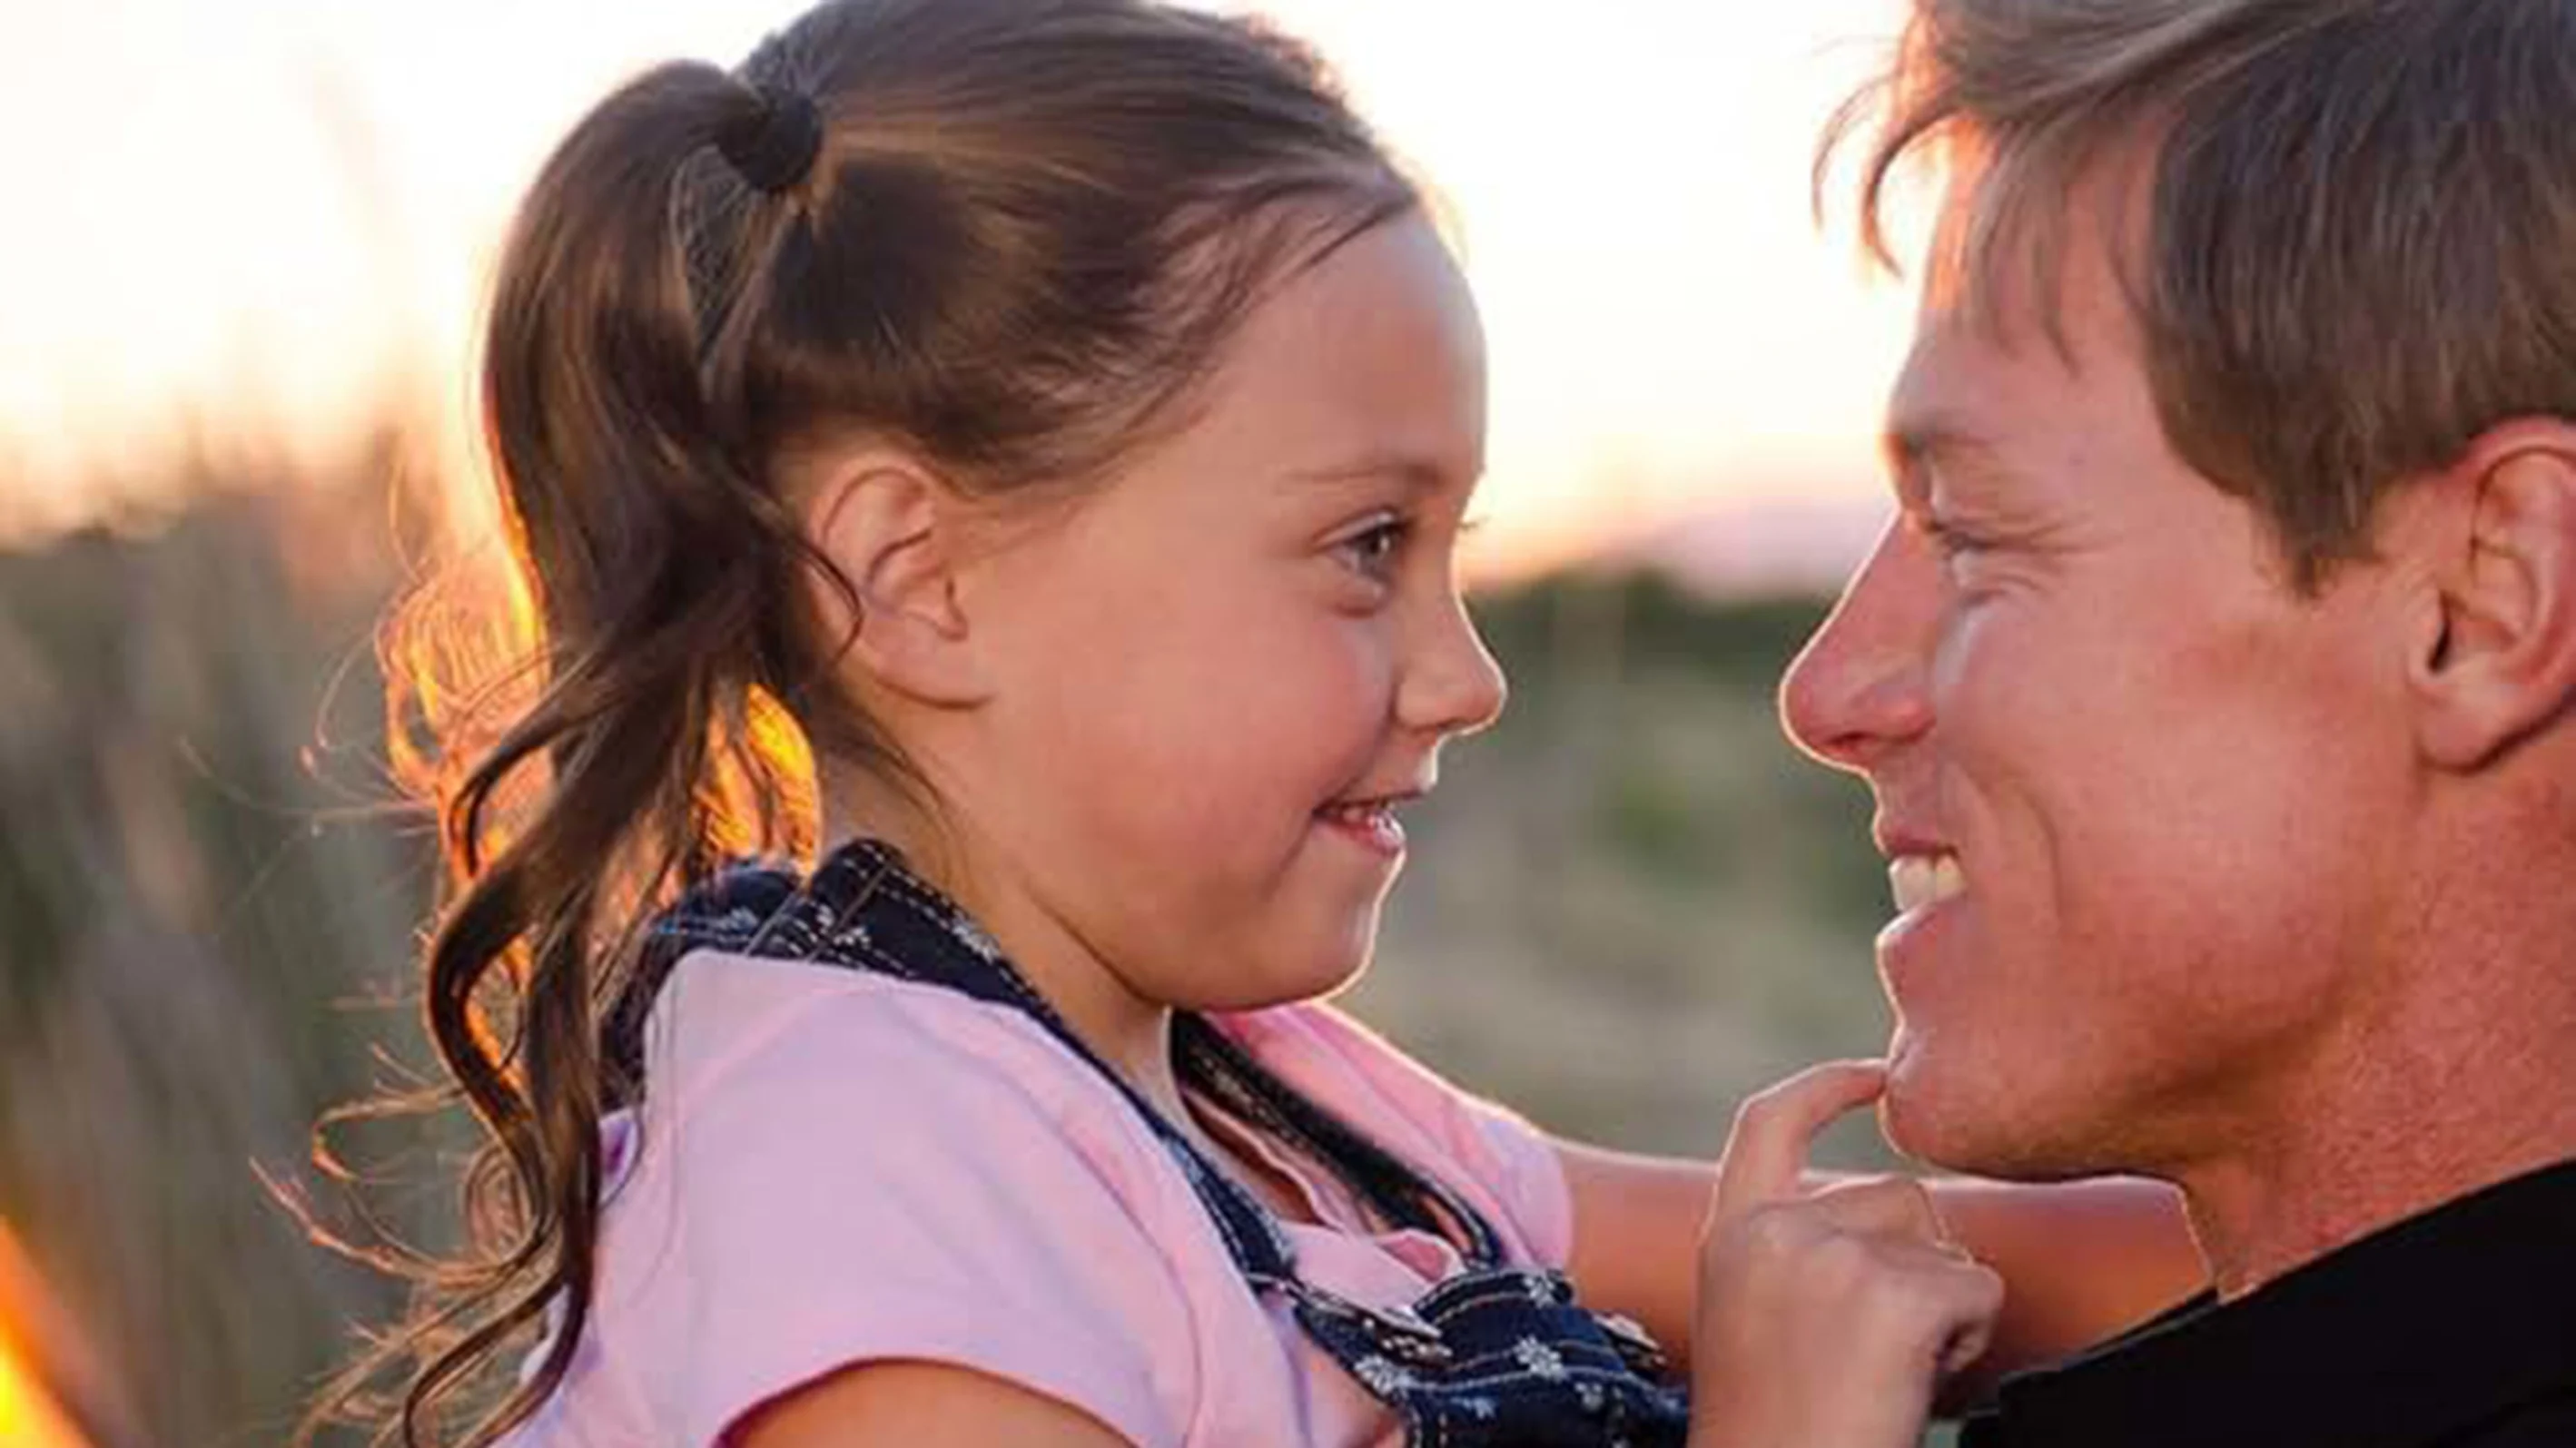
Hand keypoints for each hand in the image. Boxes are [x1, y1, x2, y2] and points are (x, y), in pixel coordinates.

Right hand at [1685, 1061, 2004, 1447]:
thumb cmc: (1777, 1431)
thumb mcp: (1756, 1319)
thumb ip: (1797, 1251)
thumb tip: (1904, 1205)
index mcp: (1730, 1236)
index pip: (1769, 1122)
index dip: (1826, 1088)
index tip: (1878, 1077)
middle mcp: (1775, 1232)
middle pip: (1897, 1195)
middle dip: (1919, 1262)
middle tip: (1880, 1352)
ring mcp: (1832, 1258)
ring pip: (1945, 1242)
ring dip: (1945, 1302)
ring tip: (1892, 1369)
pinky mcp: (1892, 1296)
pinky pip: (1979, 1290)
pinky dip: (1971, 1337)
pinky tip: (1917, 1381)